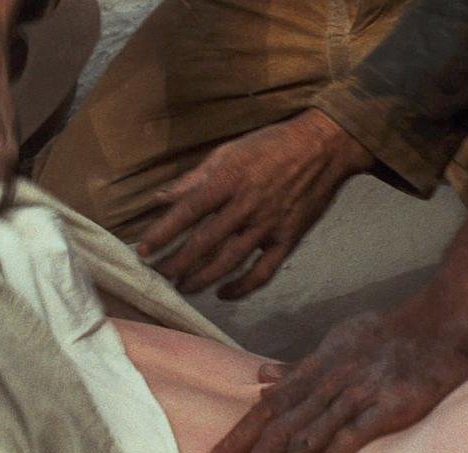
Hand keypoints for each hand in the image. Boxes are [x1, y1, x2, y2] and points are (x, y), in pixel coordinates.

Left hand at [137, 109, 373, 298]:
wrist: (325, 147)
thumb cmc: (272, 145)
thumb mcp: (229, 151)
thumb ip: (194, 178)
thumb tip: (160, 197)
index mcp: (229, 180)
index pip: (187, 212)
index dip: (163, 233)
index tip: (142, 250)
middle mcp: (246, 206)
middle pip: (204, 243)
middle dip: (176, 263)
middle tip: (158, 275)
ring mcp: (268, 225)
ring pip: (229, 262)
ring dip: (202, 279)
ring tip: (183, 286)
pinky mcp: (288, 239)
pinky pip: (263, 272)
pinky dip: (242, 287)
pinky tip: (224, 293)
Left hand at [201, 309, 467, 452]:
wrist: (444, 321)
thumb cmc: (392, 333)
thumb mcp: (338, 342)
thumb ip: (300, 368)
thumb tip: (261, 379)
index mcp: (315, 369)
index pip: (266, 410)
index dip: (236, 440)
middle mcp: (328, 382)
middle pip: (277, 429)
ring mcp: (356, 395)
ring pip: (306, 439)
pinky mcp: (386, 408)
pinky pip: (348, 441)